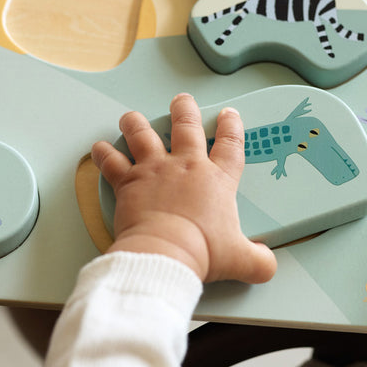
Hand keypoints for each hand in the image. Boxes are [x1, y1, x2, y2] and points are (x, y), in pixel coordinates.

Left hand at [92, 93, 276, 283]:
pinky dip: (104, 154)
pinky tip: (99, 148)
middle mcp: (185, 167)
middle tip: (182, 101)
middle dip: (184, 111)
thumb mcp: (241, 259)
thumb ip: (258, 260)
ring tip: (132, 117)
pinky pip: (111, 162)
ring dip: (137, 123)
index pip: (230, 145)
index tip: (229, 116)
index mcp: (217, 180)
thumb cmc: (201, 251)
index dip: (232, 127)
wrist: (166, 252)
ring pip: (143, 135)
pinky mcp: (127, 182)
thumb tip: (266, 264)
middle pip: (185, 127)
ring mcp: (154, 170)